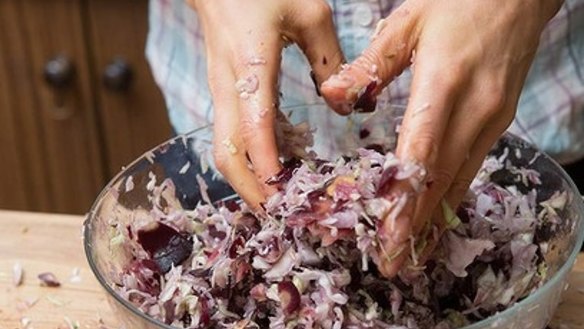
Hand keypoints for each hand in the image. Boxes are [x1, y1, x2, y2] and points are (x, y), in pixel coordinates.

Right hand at [188, 0, 344, 207]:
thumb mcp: (310, 13)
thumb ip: (330, 61)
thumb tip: (344, 108)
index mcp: (251, 64)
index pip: (254, 125)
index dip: (267, 164)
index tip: (284, 195)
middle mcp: (229, 86)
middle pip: (227, 151)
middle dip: (250, 189)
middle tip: (281, 214)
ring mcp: (222, 94)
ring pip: (225, 150)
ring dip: (248, 182)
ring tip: (280, 203)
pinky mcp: (224, 96)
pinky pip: (232, 137)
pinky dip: (250, 163)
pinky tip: (276, 171)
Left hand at [321, 0, 561, 275]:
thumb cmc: (457, 3)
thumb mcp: (407, 22)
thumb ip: (370, 64)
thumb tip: (333, 97)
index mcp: (445, 83)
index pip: (421, 154)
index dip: (405, 200)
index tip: (389, 237)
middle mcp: (475, 110)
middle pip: (442, 179)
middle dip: (417, 227)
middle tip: (394, 265)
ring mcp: (492, 119)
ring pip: (460, 180)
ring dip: (435, 221)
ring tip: (413, 255)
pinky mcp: (500, 121)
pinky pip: (472, 167)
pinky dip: (452, 197)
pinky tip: (438, 217)